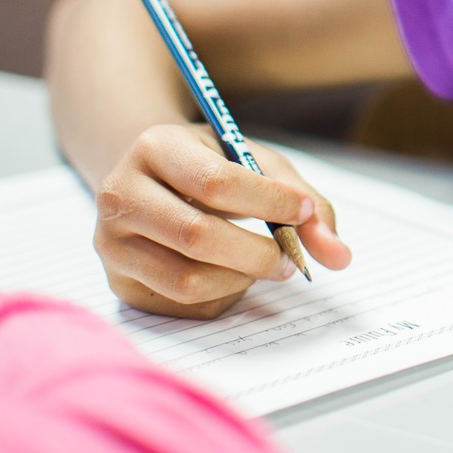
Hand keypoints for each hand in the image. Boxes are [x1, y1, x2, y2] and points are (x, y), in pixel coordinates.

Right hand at [92, 123, 351, 318]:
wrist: (149, 178)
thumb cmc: (211, 166)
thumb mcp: (256, 162)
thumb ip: (304, 201)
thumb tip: (340, 257)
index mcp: (155, 147)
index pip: (215, 182)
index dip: (268, 202)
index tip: (302, 211)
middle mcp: (120, 194)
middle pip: (197, 236)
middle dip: (257, 253)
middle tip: (289, 260)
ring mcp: (111, 243)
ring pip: (187, 280)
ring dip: (240, 280)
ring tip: (262, 265)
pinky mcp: (118, 282)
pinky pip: (181, 305)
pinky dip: (221, 297)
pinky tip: (230, 275)